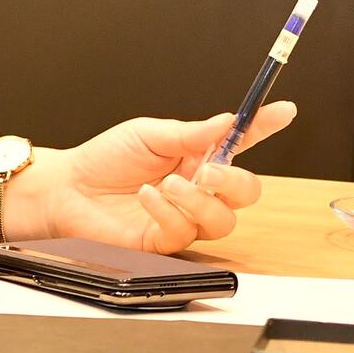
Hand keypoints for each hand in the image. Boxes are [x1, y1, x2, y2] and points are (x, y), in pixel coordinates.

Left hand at [12, 102, 295, 252]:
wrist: (67, 189)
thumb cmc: (105, 160)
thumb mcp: (150, 134)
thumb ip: (191, 132)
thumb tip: (229, 121)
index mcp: (198, 156)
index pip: (242, 142)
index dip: (266, 126)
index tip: (285, 111)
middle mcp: (198, 189)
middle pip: (247, 193)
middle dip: (235, 181)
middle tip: (208, 169)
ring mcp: (183, 218)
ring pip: (222, 220)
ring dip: (199, 200)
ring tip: (170, 184)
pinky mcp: (163, 241)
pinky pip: (184, 232)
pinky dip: (168, 211)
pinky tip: (148, 197)